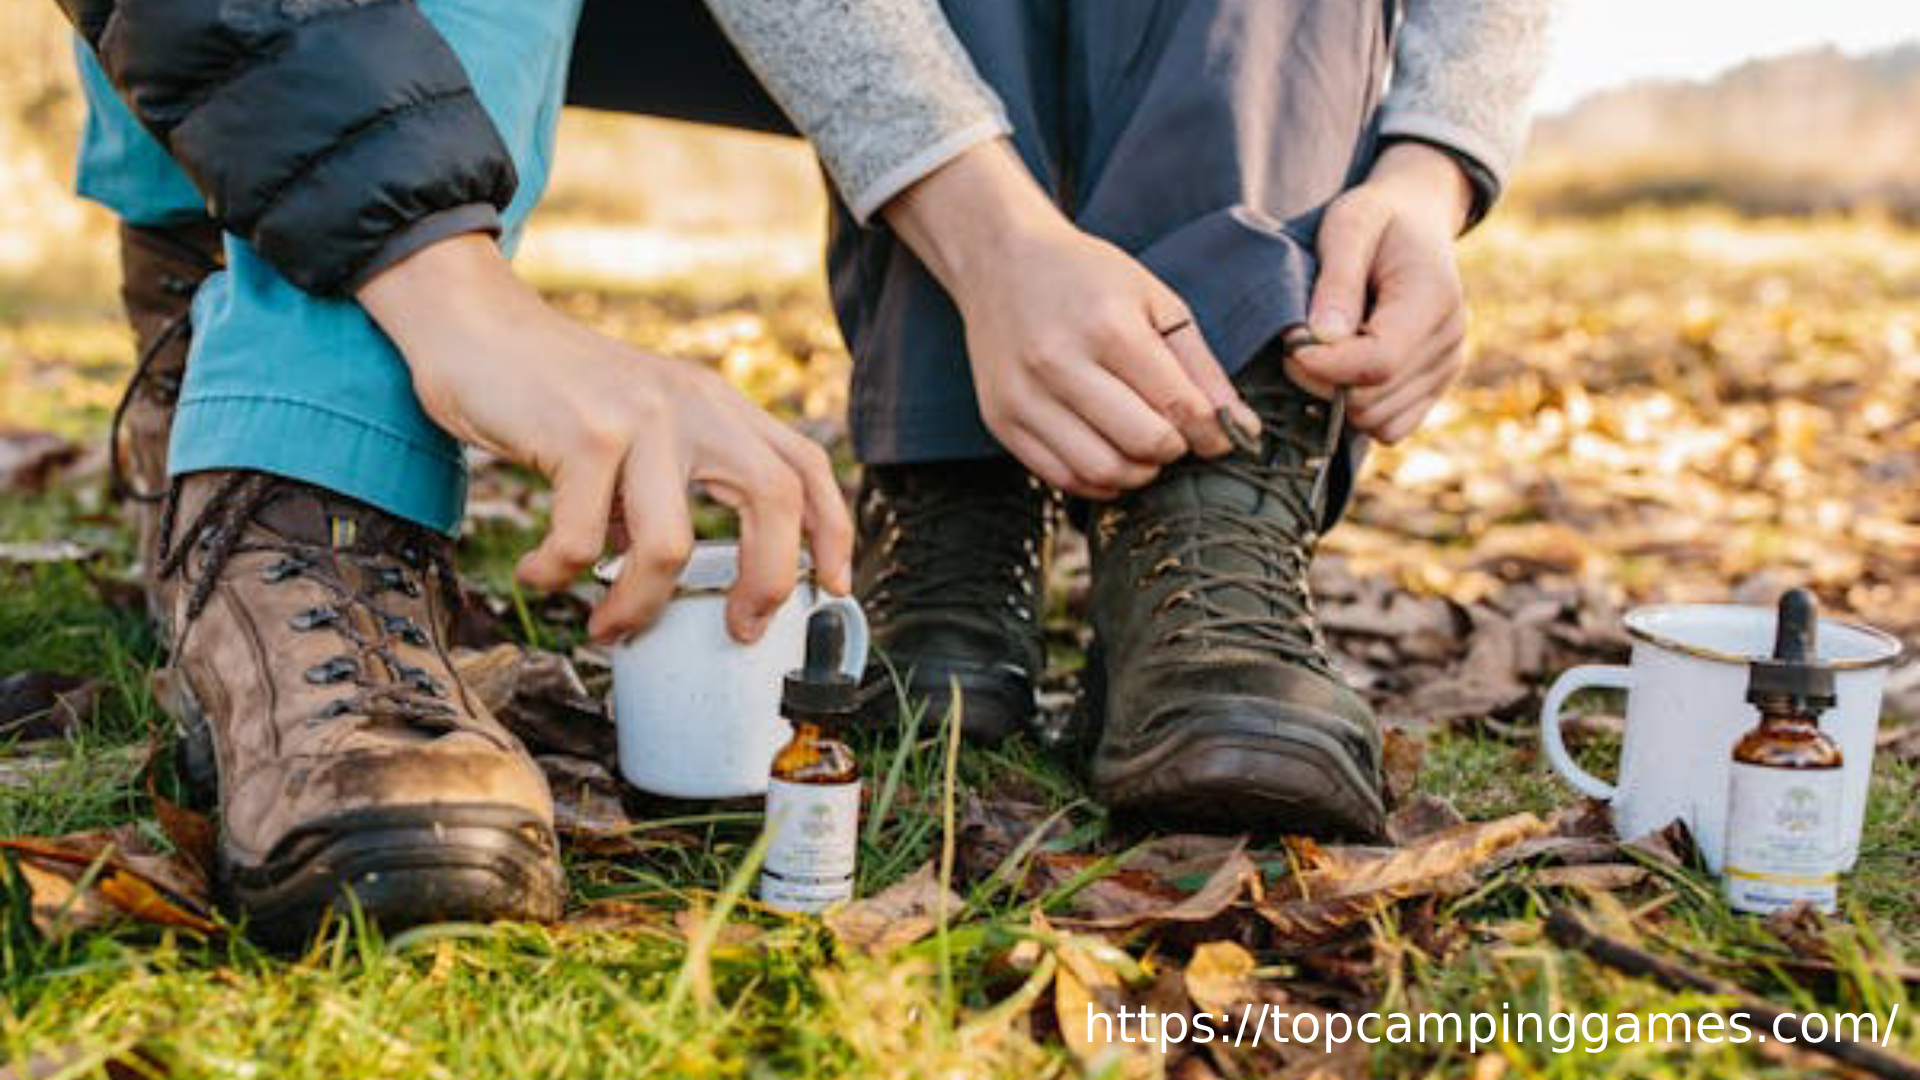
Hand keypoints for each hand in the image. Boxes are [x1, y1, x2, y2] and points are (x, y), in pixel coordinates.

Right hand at [358, 235, 851, 643]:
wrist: (473, 324)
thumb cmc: (552, 393)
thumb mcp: (639, 421)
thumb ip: (671, 479)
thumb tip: (674, 576)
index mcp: (716, 404)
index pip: (802, 464)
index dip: (833, 528)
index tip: (834, 585)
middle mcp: (694, 403)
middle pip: (773, 499)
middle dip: (768, 581)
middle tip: (738, 629)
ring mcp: (641, 416)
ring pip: (670, 545)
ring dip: (637, 604)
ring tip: (607, 625)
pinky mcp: (583, 432)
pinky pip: (582, 541)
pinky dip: (556, 573)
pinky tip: (538, 571)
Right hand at [884, 141, 1259, 498]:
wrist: (999, 260)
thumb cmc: (1086, 277)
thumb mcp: (1154, 300)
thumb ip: (1199, 365)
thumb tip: (1238, 427)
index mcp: (1108, 327)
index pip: (1178, 407)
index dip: (1211, 433)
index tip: (1219, 436)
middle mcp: (1059, 363)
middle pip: (1142, 444)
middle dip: (1174, 451)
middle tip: (1178, 438)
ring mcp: (1023, 395)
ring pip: (1100, 471)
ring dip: (1138, 473)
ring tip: (1145, 449)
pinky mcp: (1000, 419)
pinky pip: (1060, 476)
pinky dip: (1097, 481)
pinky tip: (1110, 455)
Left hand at [1290, 141, 1474, 443]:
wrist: (1416, 223)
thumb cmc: (1377, 219)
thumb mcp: (1349, 226)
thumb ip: (1337, 280)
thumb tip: (1324, 336)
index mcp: (1433, 299)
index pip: (1378, 361)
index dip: (1324, 366)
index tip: (1289, 345)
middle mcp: (1450, 341)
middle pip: (1372, 399)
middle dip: (1322, 380)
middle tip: (1299, 341)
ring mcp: (1447, 369)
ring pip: (1377, 421)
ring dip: (1337, 396)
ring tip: (1325, 350)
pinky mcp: (1435, 387)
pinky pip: (1390, 428)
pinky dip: (1359, 410)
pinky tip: (1345, 370)